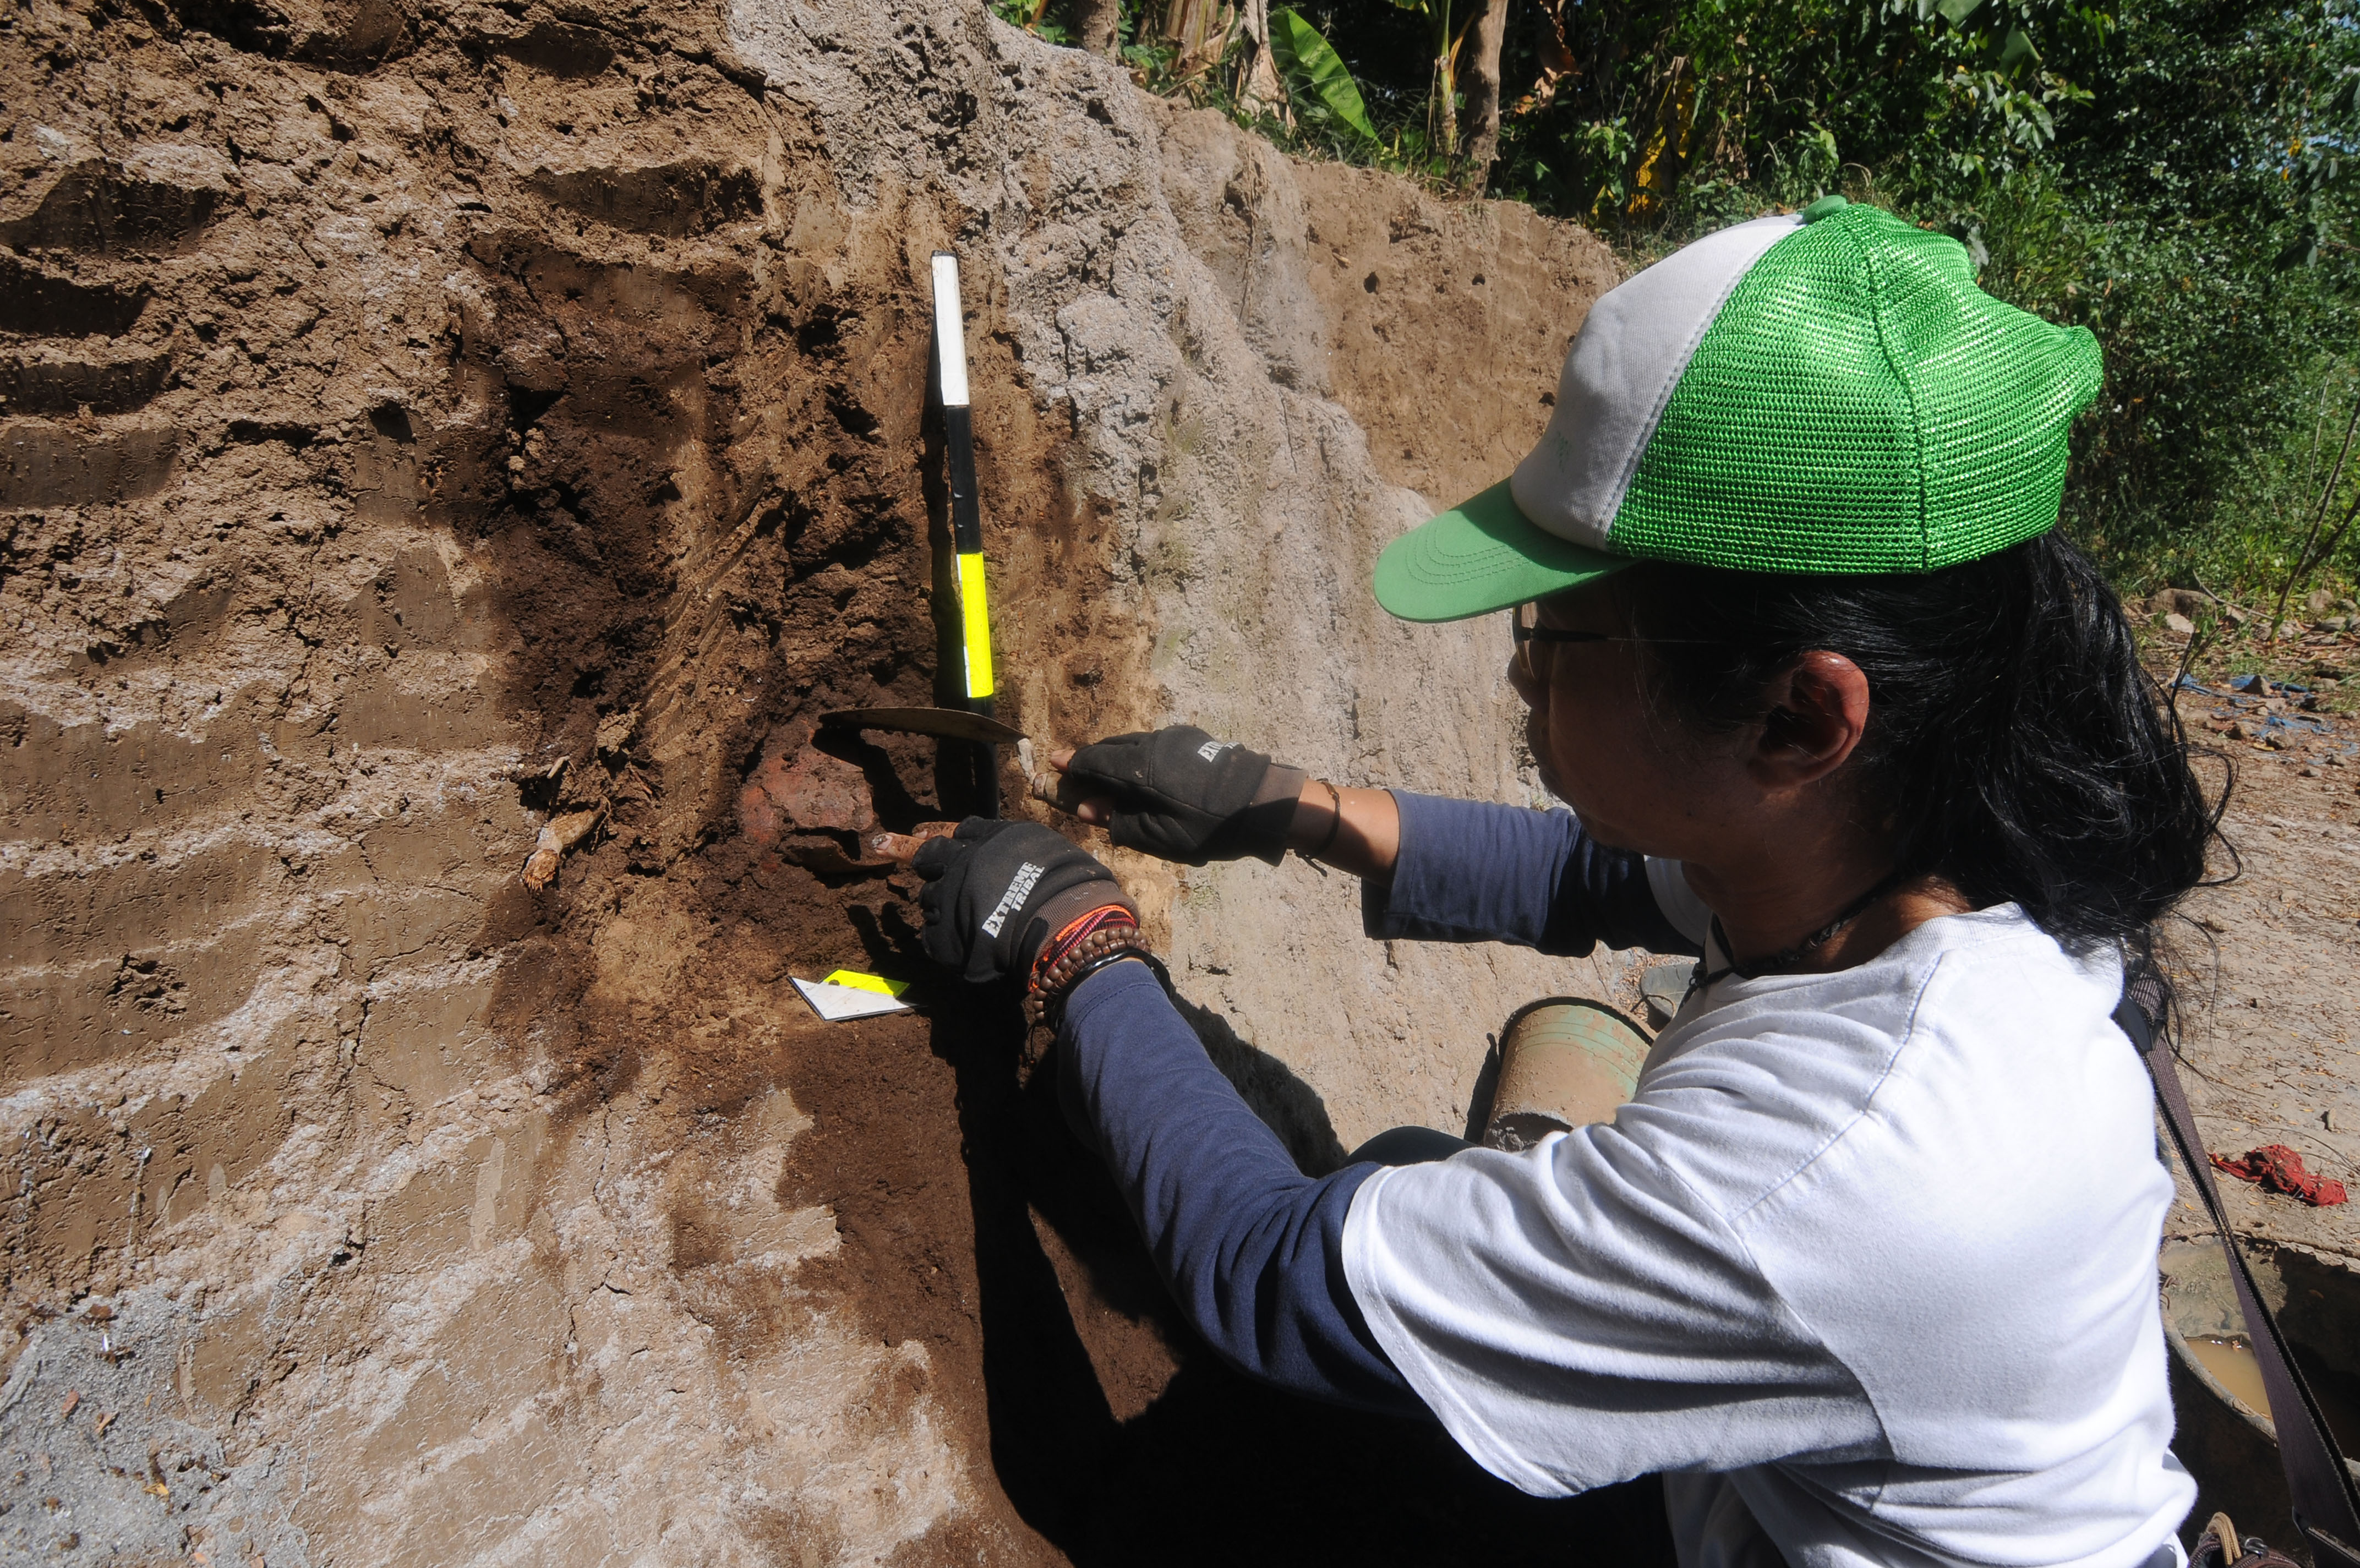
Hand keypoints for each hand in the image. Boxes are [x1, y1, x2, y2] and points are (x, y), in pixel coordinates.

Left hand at [913, 818, 1135, 983]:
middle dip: (933, 864)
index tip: (958, 848)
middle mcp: (961, 862)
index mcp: (989, 839)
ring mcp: (947, 898)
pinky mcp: (943, 935)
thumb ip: (1018, 847)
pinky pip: (932, 934)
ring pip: (929, 897)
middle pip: (929, 857)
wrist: (1061, 921)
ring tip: (965, 920)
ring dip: (942, 905)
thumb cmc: (1067, 885)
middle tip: (944, 877)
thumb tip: (1016, 855)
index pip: (962, 832)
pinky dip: (943, 938)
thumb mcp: (1045, 846)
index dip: (959, 842)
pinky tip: (963, 944)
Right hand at [1050, 726, 1308, 865]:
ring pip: (1132, 744)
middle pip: (1110, 748)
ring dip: (1115, 759)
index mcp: (1140, 768)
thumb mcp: (1159, 837)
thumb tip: (1089, 809)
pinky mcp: (1191, 738)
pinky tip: (1142, 776)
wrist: (1262, 804)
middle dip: (1091, 761)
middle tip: (1075, 773)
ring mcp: (1173, 737)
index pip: (1094, 761)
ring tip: (1107, 778)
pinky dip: (1138, 757)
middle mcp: (1152, 744)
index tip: (1054, 764)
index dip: (1072, 765)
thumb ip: (1120, 822)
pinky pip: (1153, 745)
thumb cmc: (1209, 828)